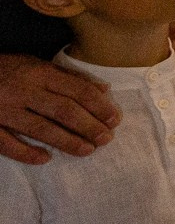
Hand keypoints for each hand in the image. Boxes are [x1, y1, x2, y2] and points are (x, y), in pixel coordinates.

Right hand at [0, 53, 117, 164]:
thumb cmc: (7, 69)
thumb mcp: (36, 64)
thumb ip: (67, 77)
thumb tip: (102, 90)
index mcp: (39, 73)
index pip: (77, 90)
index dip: (99, 106)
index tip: (114, 119)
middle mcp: (23, 91)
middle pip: (63, 110)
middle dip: (88, 126)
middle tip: (106, 139)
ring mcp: (4, 110)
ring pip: (40, 129)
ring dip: (66, 141)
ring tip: (87, 150)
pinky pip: (7, 143)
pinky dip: (26, 153)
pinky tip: (45, 159)